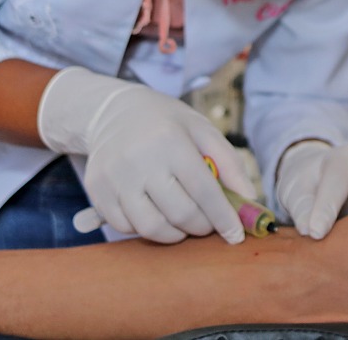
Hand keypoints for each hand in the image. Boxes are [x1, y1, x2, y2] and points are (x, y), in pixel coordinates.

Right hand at [37, 67, 254, 243]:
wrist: (113, 112)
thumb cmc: (166, 123)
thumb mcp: (202, 130)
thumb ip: (229, 163)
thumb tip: (250, 200)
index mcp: (170, 141)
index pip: (204, 191)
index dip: (224, 218)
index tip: (236, 236)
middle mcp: (139, 160)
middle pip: (180, 214)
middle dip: (202, 227)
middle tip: (209, 223)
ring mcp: (114, 178)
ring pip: (151, 227)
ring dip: (176, 234)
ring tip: (185, 221)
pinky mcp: (97, 192)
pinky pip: (125, 227)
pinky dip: (147, 229)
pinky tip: (157, 213)